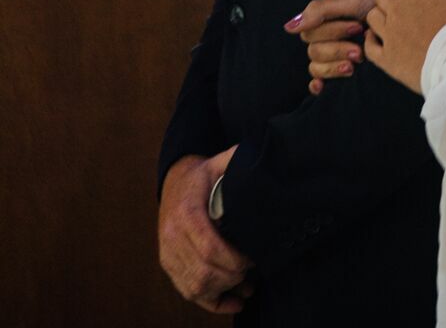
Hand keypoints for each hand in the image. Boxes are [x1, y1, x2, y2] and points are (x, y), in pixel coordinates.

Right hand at [158, 151, 252, 314]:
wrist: (173, 183)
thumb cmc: (200, 177)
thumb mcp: (217, 163)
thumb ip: (235, 162)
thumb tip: (260, 161)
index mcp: (186, 213)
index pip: (209, 248)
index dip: (234, 259)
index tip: (252, 257)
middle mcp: (172, 237)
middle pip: (204, 272)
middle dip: (232, 277)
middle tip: (252, 269)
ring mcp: (168, 254)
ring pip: (196, 287)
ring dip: (224, 290)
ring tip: (247, 285)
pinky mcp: (169, 265)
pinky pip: (188, 292)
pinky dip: (212, 302)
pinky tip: (235, 301)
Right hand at [284, 0, 376, 95]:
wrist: (402, 16)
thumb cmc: (377, 4)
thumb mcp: (352, 0)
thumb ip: (321, 10)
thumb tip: (288, 28)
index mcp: (325, 18)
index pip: (311, 32)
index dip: (333, 31)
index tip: (357, 27)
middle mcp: (325, 36)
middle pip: (314, 51)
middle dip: (337, 50)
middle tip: (359, 51)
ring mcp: (332, 54)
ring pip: (315, 66)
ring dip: (333, 67)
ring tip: (355, 64)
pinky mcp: (338, 68)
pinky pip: (317, 80)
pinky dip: (317, 84)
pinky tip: (323, 87)